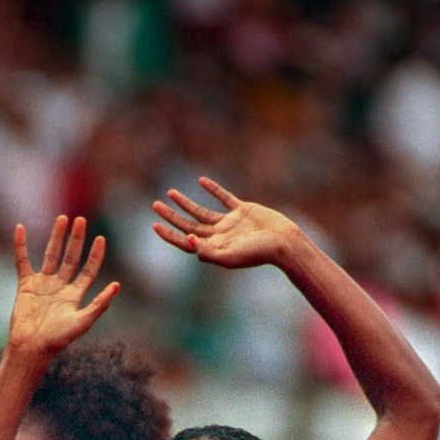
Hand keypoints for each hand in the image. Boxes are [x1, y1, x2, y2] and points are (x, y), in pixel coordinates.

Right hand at [7, 215, 118, 356]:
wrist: (31, 347)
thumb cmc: (57, 339)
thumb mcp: (82, 322)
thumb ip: (99, 304)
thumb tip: (117, 285)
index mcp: (75, 296)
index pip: (88, 270)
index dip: (95, 255)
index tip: (101, 238)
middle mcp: (60, 287)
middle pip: (71, 258)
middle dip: (76, 240)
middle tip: (81, 220)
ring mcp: (43, 285)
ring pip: (50, 255)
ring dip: (56, 237)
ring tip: (62, 219)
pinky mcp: (25, 285)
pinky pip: (22, 261)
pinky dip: (21, 246)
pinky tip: (20, 229)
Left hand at [152, 177, 300, 269]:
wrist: (284, 242)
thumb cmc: (258, 254)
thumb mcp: (229, 257)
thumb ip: (207, 252)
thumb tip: (187, 240)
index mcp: (214, 248)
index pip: (185, 241)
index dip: (169, 234)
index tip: (155, 225)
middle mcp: (219, 236)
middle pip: (189, 225)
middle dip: (172, 216)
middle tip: (155, 205)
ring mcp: (230, 223)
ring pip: (202, 211)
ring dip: (186, 203)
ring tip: (170, 193)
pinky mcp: (243, 210)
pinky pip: (224, 198)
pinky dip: (213, 189)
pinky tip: (201, 181)